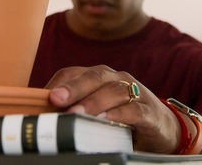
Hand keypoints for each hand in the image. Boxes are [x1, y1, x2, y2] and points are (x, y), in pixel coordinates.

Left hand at [44, 65, 181, 153]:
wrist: (162, 129)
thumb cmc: (121, 119)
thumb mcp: (96, 112)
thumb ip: (73, 109)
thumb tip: (39, 117)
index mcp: (99, 77)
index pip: (75, 72)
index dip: (58, 82)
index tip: (39, 96)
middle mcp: (116, 79)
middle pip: (94, 77)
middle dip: (73, 87)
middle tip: (56, 99)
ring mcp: (135, 94)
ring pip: (113, 91)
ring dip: (94, 102)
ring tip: (77, 113)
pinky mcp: (150, 113)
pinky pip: (134, 110)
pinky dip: (120, 115)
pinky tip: (107, 120)